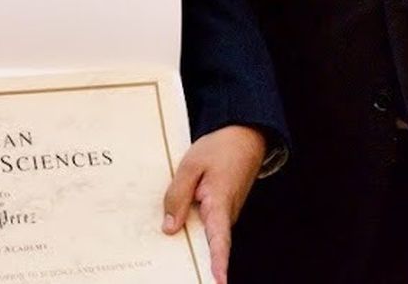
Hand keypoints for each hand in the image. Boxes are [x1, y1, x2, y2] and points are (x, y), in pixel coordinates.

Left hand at [161, 124, 265, 283]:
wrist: (242, 137)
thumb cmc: (219, 149)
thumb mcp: (191, 166)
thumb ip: (177, 195)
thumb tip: (169, 228)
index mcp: (220, 205)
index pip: (220, 241)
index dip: (218, 263)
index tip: (218, 282)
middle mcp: (225, 215)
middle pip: (208, 244)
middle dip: (193, 258)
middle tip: (171, 269)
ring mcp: (224, 214)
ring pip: (204, 233)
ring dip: (188, 240)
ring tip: (165, 250)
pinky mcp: (220, 209)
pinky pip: (204, 223)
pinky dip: (190, 225)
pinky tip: (173, 223)